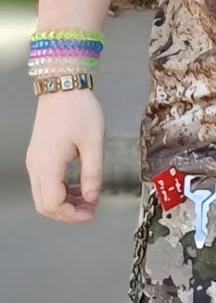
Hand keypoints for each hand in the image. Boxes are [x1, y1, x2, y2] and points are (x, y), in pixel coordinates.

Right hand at [27, 90, 104, 222]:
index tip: (91, 213)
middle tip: (90, 210)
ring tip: (88, 199)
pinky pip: (44, 182)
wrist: (63, 87)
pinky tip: (78, 186)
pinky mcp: (38, 156)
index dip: (71, 215)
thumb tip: (92, 198)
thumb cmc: (79, 110)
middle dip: (67, 213)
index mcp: (48, 164)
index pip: (53, 204)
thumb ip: (93, 173)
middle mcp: (35, 165)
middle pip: (44, 204)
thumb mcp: (94, 142)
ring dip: (64, 202)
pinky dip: (60, 190)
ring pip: (43, 195)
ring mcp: (34, 161)